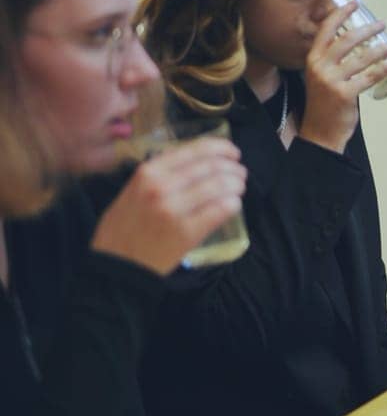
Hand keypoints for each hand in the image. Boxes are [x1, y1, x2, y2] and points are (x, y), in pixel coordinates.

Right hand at [91, 137, 247, 275]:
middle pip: (211, 167)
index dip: (221, 148)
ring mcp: (173, 209)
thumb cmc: (124, 229)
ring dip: (236, 185)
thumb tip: (196, 163)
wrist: (117, 267)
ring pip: (219, 186)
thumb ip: (160, 176)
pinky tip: (234, 205)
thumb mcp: (133, 191)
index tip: (233, 153)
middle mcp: (160, 186)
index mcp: (147, 173)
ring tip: (239, 188)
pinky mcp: (186, 232)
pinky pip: (220, 210)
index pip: (194, 150)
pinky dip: (233, 204)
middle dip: (233, 168)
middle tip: (240, 174)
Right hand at [299, 0, 386, 153]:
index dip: (340, 14)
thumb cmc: (324, 103)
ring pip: (362, 58)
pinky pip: (370, 76)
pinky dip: (385, 68)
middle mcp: (320, 67)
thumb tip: (355, 42)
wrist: (320, 133)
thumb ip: (332, 60)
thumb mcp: (321, 76)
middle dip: (367, 29)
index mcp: (312, 59)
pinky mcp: (345, 94)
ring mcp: (332, 81)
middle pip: (346, 40)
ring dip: (382, 49)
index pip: (325, 30)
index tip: (354, 3)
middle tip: (382, 24)